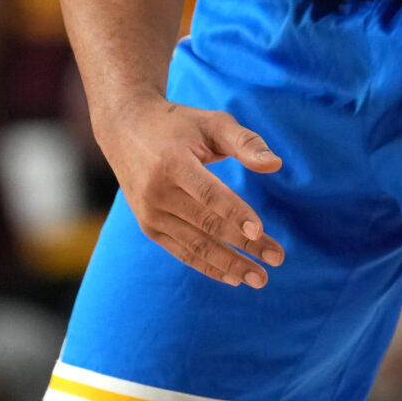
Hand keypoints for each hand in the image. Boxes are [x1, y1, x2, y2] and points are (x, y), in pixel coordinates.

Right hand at [100, 97, 285, 287]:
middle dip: (244, 245)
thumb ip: (245, 142)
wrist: (125, 129)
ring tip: (259, 278)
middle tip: (276, 259)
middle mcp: (157, 192)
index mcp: (172, 163)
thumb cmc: (177, 124)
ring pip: (195, 245)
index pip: (209, 194)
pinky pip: (182, 251)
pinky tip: (233, 277)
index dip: (234, 214)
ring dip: (229, 264)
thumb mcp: (211, 122)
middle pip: (207, 225)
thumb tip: (276, 164)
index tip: (260, 231)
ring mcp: (150, 212)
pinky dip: (207, 266)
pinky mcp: (148, 226)